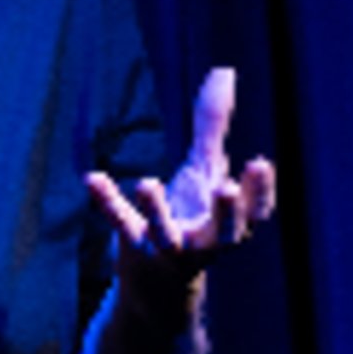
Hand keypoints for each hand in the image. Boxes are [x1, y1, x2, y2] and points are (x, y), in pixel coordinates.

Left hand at [85, 68, 276, 308]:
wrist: (158, 282)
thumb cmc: (190, 217)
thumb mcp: (203, 170)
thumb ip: (211, 125)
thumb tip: (224, 71)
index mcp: (231, 223)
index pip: (255, 211)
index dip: (260, 191)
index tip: (259, 163)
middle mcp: (207, 240)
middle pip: (225, 232)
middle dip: (228, 211)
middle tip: (227, 187)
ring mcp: (170, 247)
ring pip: (166, 234)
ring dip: (156, 210)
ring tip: (146, 183)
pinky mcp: (135, 248)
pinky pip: (121, 224)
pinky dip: (107, 202)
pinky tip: (92, 178)